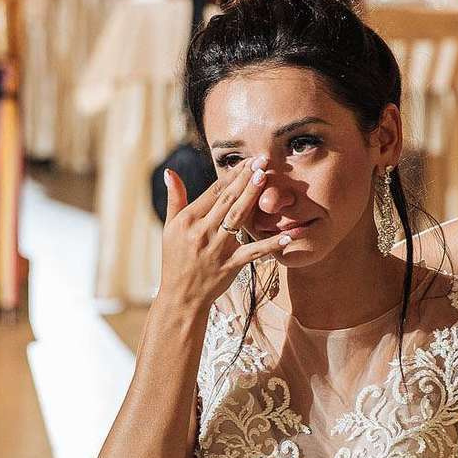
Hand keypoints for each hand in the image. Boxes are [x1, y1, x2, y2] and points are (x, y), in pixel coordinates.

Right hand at [158, 159, 291, 312]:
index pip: (212, 192)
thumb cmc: (175, 260)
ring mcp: (217, 249)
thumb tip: (170, 172)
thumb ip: (175, 198)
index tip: (246, 161)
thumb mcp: (170, 228)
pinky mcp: (230, 265)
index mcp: (188, 220)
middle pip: (227, 200)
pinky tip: (287, 235)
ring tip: (265, 178)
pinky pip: (253, 252)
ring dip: (252, 197)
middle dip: (245, 179)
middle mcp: (201, 232)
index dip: (231, 175)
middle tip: (261, 161)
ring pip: (238, 218)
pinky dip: (270, 245)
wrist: (180, 297)